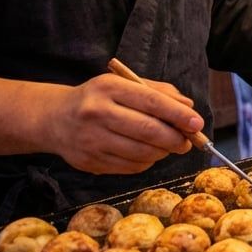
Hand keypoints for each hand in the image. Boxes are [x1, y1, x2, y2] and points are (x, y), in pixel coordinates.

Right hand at [46, 74, 202, 174]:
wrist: (55, 118)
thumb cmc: (99, 98)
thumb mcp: (124, 84)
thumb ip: (158, 92)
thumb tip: (188, 107)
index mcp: (108, 88)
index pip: (151, 102)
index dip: (178, 115)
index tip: (197, 123)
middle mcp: (97, 113)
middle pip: (148, 131)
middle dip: (176, 138)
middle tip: (188, 141)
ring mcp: (91, 140)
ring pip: (141, 153)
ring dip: (163, 152)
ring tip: (169, 146)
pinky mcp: (89, 162)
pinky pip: (130, 167)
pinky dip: (146, 162)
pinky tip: (148, 153)